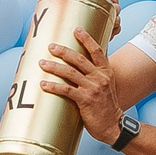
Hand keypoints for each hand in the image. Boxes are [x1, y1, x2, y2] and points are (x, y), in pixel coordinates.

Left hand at [38, 29, 122, 144]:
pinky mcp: (85, 100)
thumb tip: (80, 65)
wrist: (113, 125)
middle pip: (79, 59)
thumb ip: (95, 75)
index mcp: (106, 72)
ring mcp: (93, 88)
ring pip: (70, 73)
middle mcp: (100, 77)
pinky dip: (53, 86)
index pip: (97, 50)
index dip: (87, 39)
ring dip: (54, 67)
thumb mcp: (106, 86)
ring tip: (42, 62)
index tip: (77, 29)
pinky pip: (66, 90)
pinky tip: (43, 84)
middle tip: (51, 46)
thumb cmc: (106, 106)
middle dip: (63, 51)